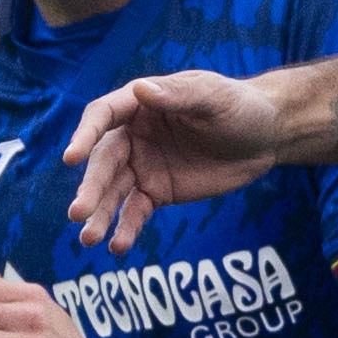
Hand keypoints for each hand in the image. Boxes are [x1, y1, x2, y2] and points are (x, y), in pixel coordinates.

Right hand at [65, 57, 337, 250]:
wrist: (265, 137)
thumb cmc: (237, 106)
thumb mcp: (212, 97)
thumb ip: (178, 95)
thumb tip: (141, 91)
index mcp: (139, 104)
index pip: (103, 117)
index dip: (85, 136)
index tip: (72, 157)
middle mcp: (133, 135)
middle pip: (104, 162)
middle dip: (91, 188)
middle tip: (78, 213)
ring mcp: (143, 166)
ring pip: (114, 192)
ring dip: (100, 215)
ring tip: (89, 238)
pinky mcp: (157, 192)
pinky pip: (135, 212)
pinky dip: (126, 228)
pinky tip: (118, 246)